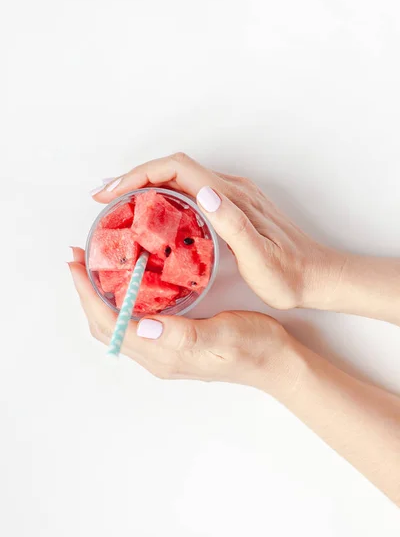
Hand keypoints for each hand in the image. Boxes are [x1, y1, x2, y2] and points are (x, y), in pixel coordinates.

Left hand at [69, 247, 297, 394]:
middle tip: (79, 258)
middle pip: (105, 326)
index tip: (76, 264)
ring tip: (95, 266)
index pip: (110, 324)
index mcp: (164, 354)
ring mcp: (164, 351)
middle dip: (86, 292)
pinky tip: (127, 282)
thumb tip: (140, 327)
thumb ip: (181, 335)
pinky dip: (120, 300)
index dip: (88, 294)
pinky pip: (133, 322)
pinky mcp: (173, 342)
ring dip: (100, 296)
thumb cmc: (254, 347)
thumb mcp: (221, 337)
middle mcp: (157, 355)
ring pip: (117, 324)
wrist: (276, 362)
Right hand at [91, 152, 343, 309]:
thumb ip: (234, 224)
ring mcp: (232, 196)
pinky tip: (152, 210)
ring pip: (180, 177)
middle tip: (105, 196)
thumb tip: (204, 193)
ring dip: (146, 183)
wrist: (317, 276)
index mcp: (232, 198)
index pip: (178, 170)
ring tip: (118, 201)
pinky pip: (189, 190)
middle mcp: (230, 189)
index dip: (141, 175)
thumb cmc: (288, 274)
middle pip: (173, 167)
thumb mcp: (261, 258)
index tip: (114, 191)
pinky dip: (163, 193)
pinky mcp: (232, 207)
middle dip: (135, 176)